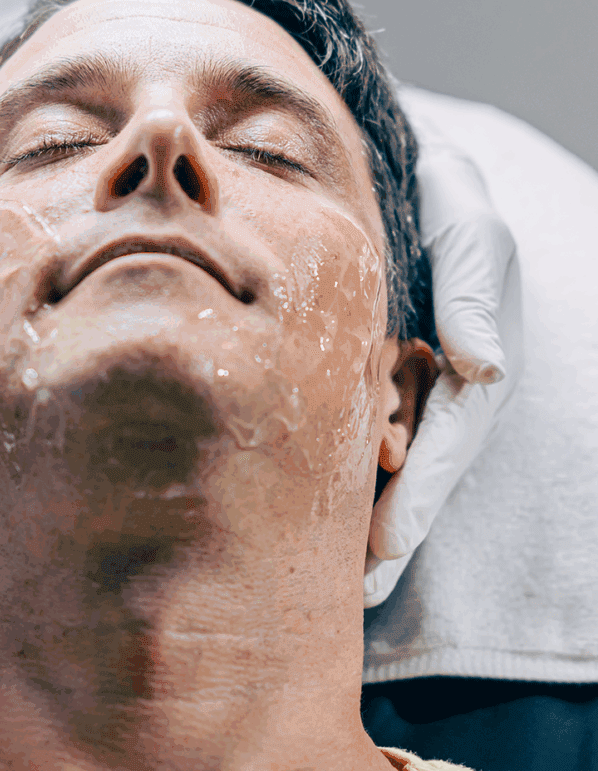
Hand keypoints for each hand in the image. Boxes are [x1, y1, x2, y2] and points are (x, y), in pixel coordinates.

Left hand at [364, 135, 523, 606]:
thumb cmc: (438, 198)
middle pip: (411, 471)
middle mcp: (435, 384)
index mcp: (469, 361)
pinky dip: (326, 469)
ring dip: (352, 517)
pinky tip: (288, 506)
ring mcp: (396, 382)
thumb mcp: (468, 228)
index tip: (385, 545)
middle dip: (382, 532)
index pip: (448, 441)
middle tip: (346, 594)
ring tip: (317, 579)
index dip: (420, 495)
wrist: (394, 175)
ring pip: (375, 460)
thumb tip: (482, 364)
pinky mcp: (357, 373)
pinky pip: (344, 429)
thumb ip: (475, 289)